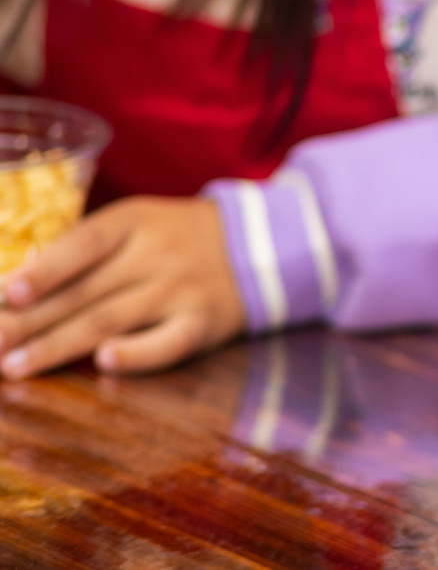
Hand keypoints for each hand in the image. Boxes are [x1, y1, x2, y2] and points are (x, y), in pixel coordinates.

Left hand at [0, 196, 245, 375]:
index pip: (84, 244)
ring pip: (110, 320)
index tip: (5, 293)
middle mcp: (157, 254)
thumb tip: (11, 292)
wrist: (262, 243)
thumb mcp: (135, 226)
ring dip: (57, 347)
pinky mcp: (203, 323)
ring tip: (14, 368)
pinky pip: (167, 342)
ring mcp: (181, 289)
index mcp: (135, 221)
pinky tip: (104, 362)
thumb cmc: (177, 236)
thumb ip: (84, 253)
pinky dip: (136, 354)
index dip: (44, 270)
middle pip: (85, 292)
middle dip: (28, 322)